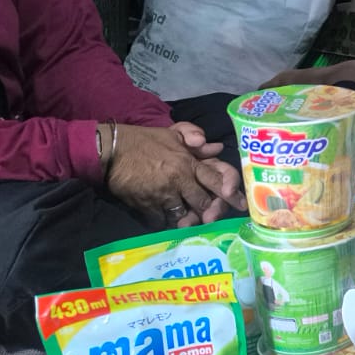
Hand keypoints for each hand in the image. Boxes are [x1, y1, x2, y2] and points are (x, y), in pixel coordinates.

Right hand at [106, 125, 245, 226]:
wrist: (113, 150)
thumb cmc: (145, 140)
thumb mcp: (172, 133)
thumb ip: (195, 138)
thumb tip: (216, 148)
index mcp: (188, 163)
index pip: (216, 180)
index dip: (230, 194)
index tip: (242, 205)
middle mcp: (179, 180)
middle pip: (203, 202)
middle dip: (210, 212)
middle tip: (212, 218)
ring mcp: (162, 194)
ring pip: (183, 214)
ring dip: (187, 218)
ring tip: (190, 221)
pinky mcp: (146, 204)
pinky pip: (160, 220)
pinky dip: (165, 221)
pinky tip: (166, 220)